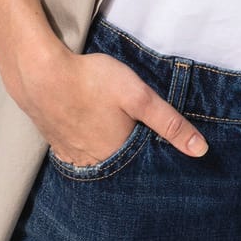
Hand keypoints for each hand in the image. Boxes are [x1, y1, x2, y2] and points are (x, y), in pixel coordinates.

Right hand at [15, 42, 209, 166]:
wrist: (40, 73)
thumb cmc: (92, 81)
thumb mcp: (139, 96)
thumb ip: (169, 123)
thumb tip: (200, 151)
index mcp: (117, 155)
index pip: (144, 166)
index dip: (155, 157)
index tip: (161, 147)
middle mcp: (94, 163)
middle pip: (121, 167)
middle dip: (133, 158)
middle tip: (139, 139)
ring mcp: (72, 156)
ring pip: (100, 162)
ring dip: (110, 155)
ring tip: (118, 138)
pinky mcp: (57, 145)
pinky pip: (80, 156)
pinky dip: (89, 149)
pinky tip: (93, 136)